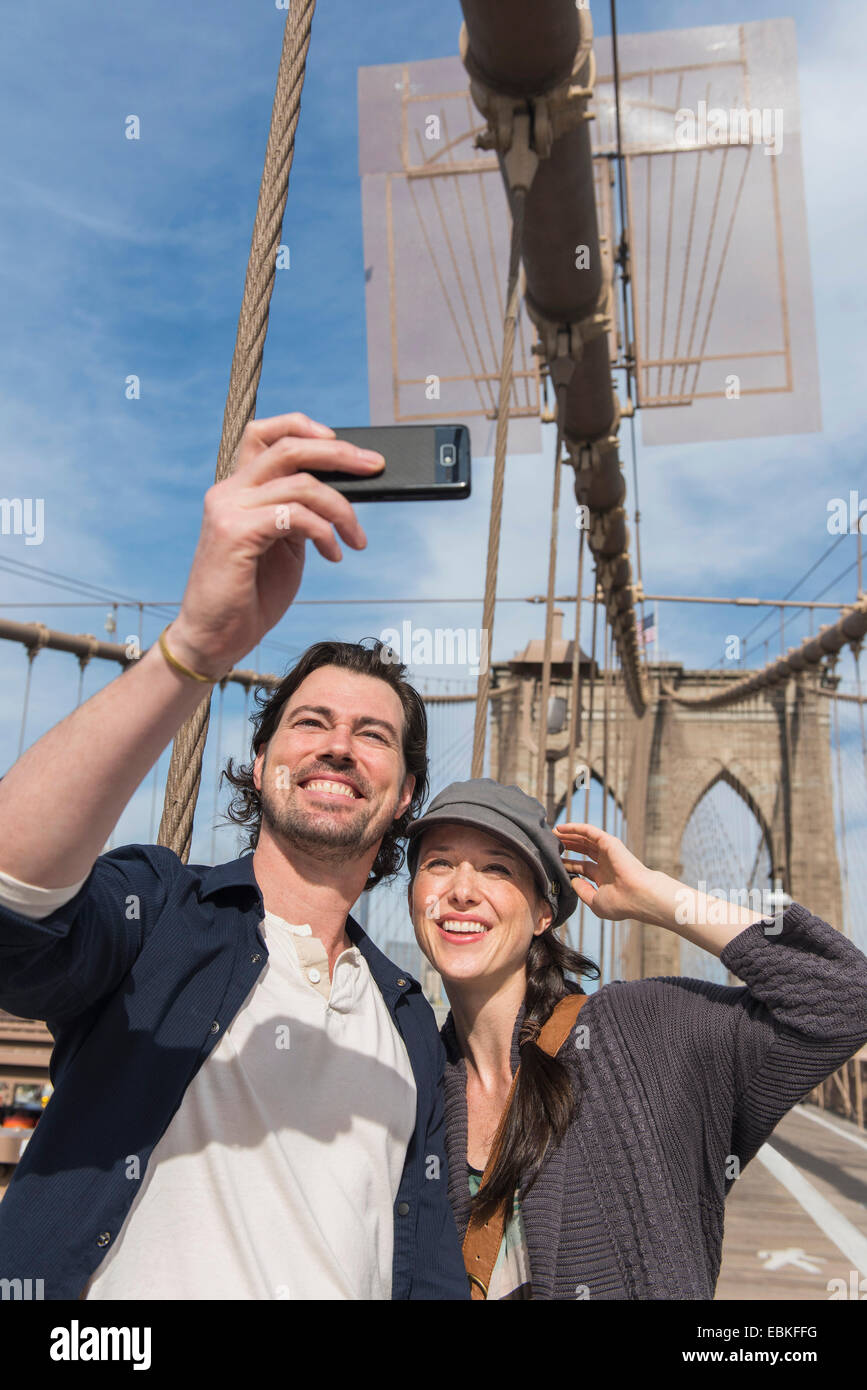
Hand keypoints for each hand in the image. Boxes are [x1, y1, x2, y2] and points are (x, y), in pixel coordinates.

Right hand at [168, 412, 384, 673]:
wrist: (215, 638)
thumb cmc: (250, 597)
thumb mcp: (283, 546)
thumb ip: (300, 514)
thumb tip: (340, 492)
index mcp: (238, 490)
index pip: (264, 433)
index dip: (303, 426)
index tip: (342, 445)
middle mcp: (228, 492)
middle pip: (289, 447)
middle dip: (340, 454)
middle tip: (375, 467)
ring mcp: (228, 509)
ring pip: (301, 484)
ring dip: (342, 510)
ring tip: (355, 539)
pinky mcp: (235, 533)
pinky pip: (295, 515)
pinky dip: (324, 532)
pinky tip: (333, 554)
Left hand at [554, 822, 662, 923]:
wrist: (638, 897)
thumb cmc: (621, 904)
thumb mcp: (596, 902)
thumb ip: (582, 891)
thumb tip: (572, 880)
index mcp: (603, 877)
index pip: (581, 867)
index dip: (567, 863)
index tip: (551, 862)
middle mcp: (605, 862)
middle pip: (581, 850)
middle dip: (566, 845)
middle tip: (549, 843)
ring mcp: (608, 852)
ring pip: (584, 839)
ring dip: (568, 834)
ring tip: (552, 833)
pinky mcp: (609, 842)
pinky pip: (588, 831)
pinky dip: (574, 828)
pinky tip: (561, 828)